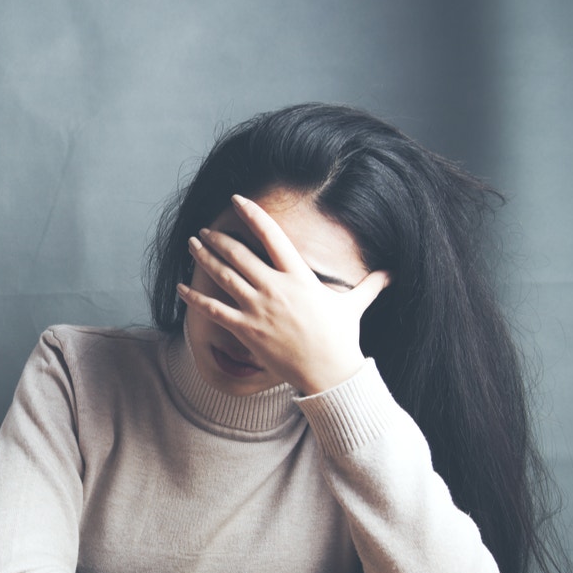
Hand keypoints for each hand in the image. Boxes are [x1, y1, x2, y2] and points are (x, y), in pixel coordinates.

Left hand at [177, 195, 388, 394]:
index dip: (252, 215)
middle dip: (219, 239)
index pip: (272, 236)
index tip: (237, 201)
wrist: (329, 372)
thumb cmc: (341, 338)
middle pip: (240, 254)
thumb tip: (392, 274)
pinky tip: (180, 287)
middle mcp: (276, 288)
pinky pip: (214, 310)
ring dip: (205, 258)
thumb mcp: (355, 306)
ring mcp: (259, 309)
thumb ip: (371, 286)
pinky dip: (194, 298)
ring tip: (192, 245)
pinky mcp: (246, 330)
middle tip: (205, 230)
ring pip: (224, 276)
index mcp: (299, 276)